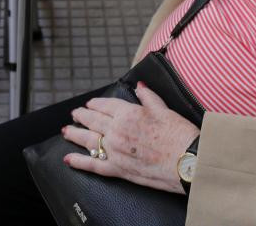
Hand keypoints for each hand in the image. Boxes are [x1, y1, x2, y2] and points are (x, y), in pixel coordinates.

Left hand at [62, 83, 199, 193]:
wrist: (188, 162)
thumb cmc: (180, 135)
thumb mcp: (164, 109)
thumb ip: (148, 97)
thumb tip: (139, 86)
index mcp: (129, 113)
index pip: (105, 105)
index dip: (95, 103)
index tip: (89, 104)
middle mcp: (118, 131)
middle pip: (93, 121)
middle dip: (81, 116)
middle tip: (74, 114)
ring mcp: (116, 151)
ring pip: (89, 140)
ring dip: (75, 134)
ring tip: (66, 131)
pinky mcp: (118, 169)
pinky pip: (94, 165)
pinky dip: (79, 162)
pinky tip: (68, 159)